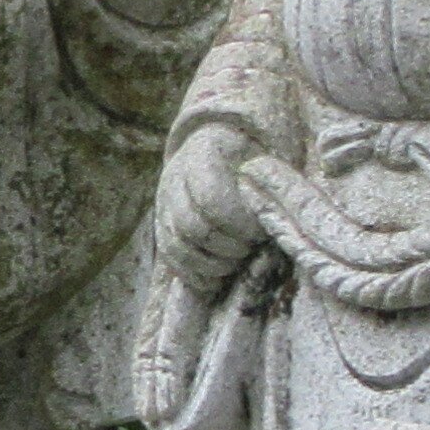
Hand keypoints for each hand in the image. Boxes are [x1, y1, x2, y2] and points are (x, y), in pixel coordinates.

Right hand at [153, 120, 264, 288]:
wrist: (220, 148)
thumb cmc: (250, 158)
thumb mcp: (262, 158)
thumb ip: (265, 188)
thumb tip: (269, 227)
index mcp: (202, 154)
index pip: (211, 199)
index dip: (238, 224)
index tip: (259, 231)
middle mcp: (175, 177)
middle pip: (192, 227)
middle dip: (226, 248)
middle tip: (249, 249)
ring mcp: (163, 201)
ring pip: (177, 245)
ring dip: (210, 264)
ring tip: (235, 262)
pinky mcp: (161, 223)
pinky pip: (169, 256)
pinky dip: (191, 274)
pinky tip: (213, 282)